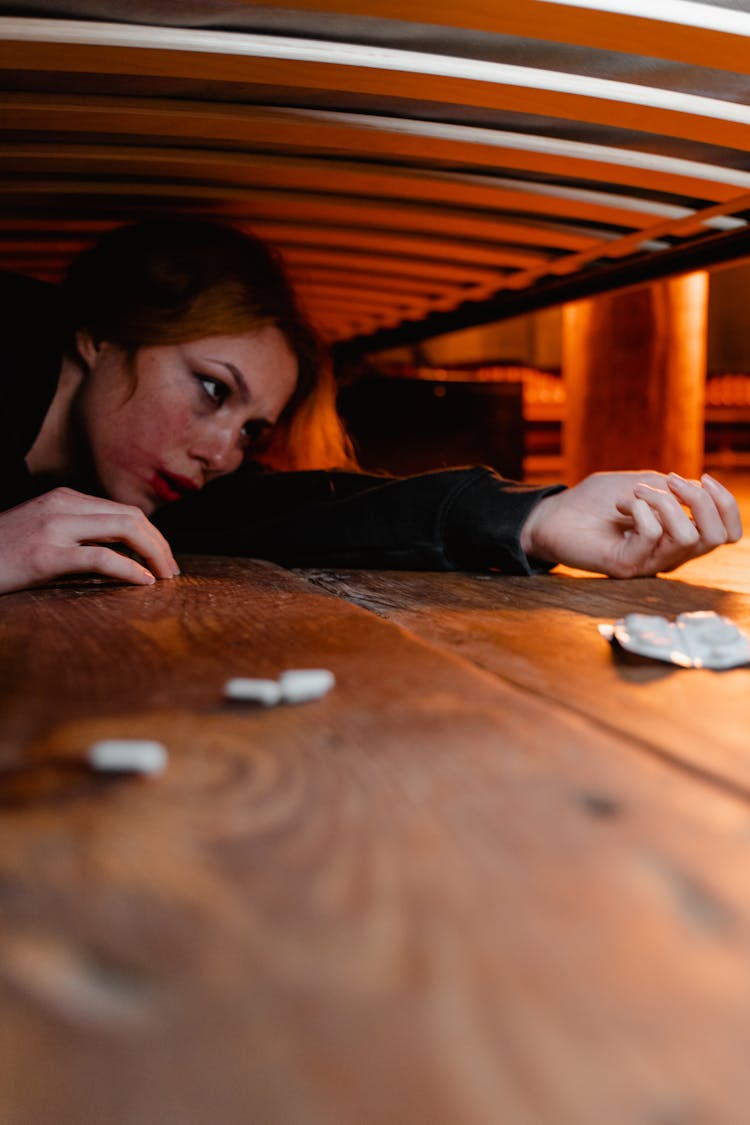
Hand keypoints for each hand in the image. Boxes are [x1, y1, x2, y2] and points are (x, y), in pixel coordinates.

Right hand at [0, 487, 179, 594]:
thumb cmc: (2, 555)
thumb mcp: (42, 535)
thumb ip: (77, 536)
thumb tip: (123, 555)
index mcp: (64, 499)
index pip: (124, 511)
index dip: (153, 536)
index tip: (164, 560)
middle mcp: (62, 506)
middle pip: (132, 518)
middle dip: (160, 545)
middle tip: (173, 572)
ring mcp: (53, 528)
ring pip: (124, 530)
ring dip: (154, 555)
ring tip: (165, 578)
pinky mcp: (45, 555)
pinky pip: (102, 558)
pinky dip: (131, 569)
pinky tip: (144, 583)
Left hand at [520, 471, 741, 576]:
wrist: (554, 514)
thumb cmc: (597, 500)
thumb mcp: (645, 485)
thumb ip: (675, 491)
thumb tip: (701, 490)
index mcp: (679, 535)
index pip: (728, 533)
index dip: (726, 505)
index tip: (703, 477)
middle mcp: (669, 554)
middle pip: (716, 537)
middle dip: (700, 500)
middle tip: (668, 481)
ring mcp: (648, 563)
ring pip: (688, 537)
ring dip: (664, 501)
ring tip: (634, 492)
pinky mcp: (626, 565)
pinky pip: (652, 536)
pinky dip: (642, 509)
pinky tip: (621, 504)